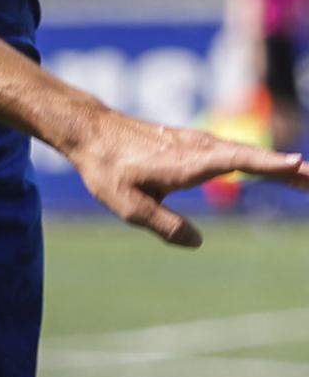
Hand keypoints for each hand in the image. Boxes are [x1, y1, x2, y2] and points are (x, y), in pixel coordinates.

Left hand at [69, 110, 308, 246]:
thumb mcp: (129, 206)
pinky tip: (275, 169)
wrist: (90, 133)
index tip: (298, 164)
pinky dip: (261, 160)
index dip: (269, 164)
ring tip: (308, 179)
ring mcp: (199, 143)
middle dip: (289, 170)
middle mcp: (200, 147)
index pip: (239, 160)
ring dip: (280, 166)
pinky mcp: (195, 144)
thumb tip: (197, 242)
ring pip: (248, 154)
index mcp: (189, 161)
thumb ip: (164, 225)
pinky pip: (237, 152)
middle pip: (254, 157)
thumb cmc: (107, 168)